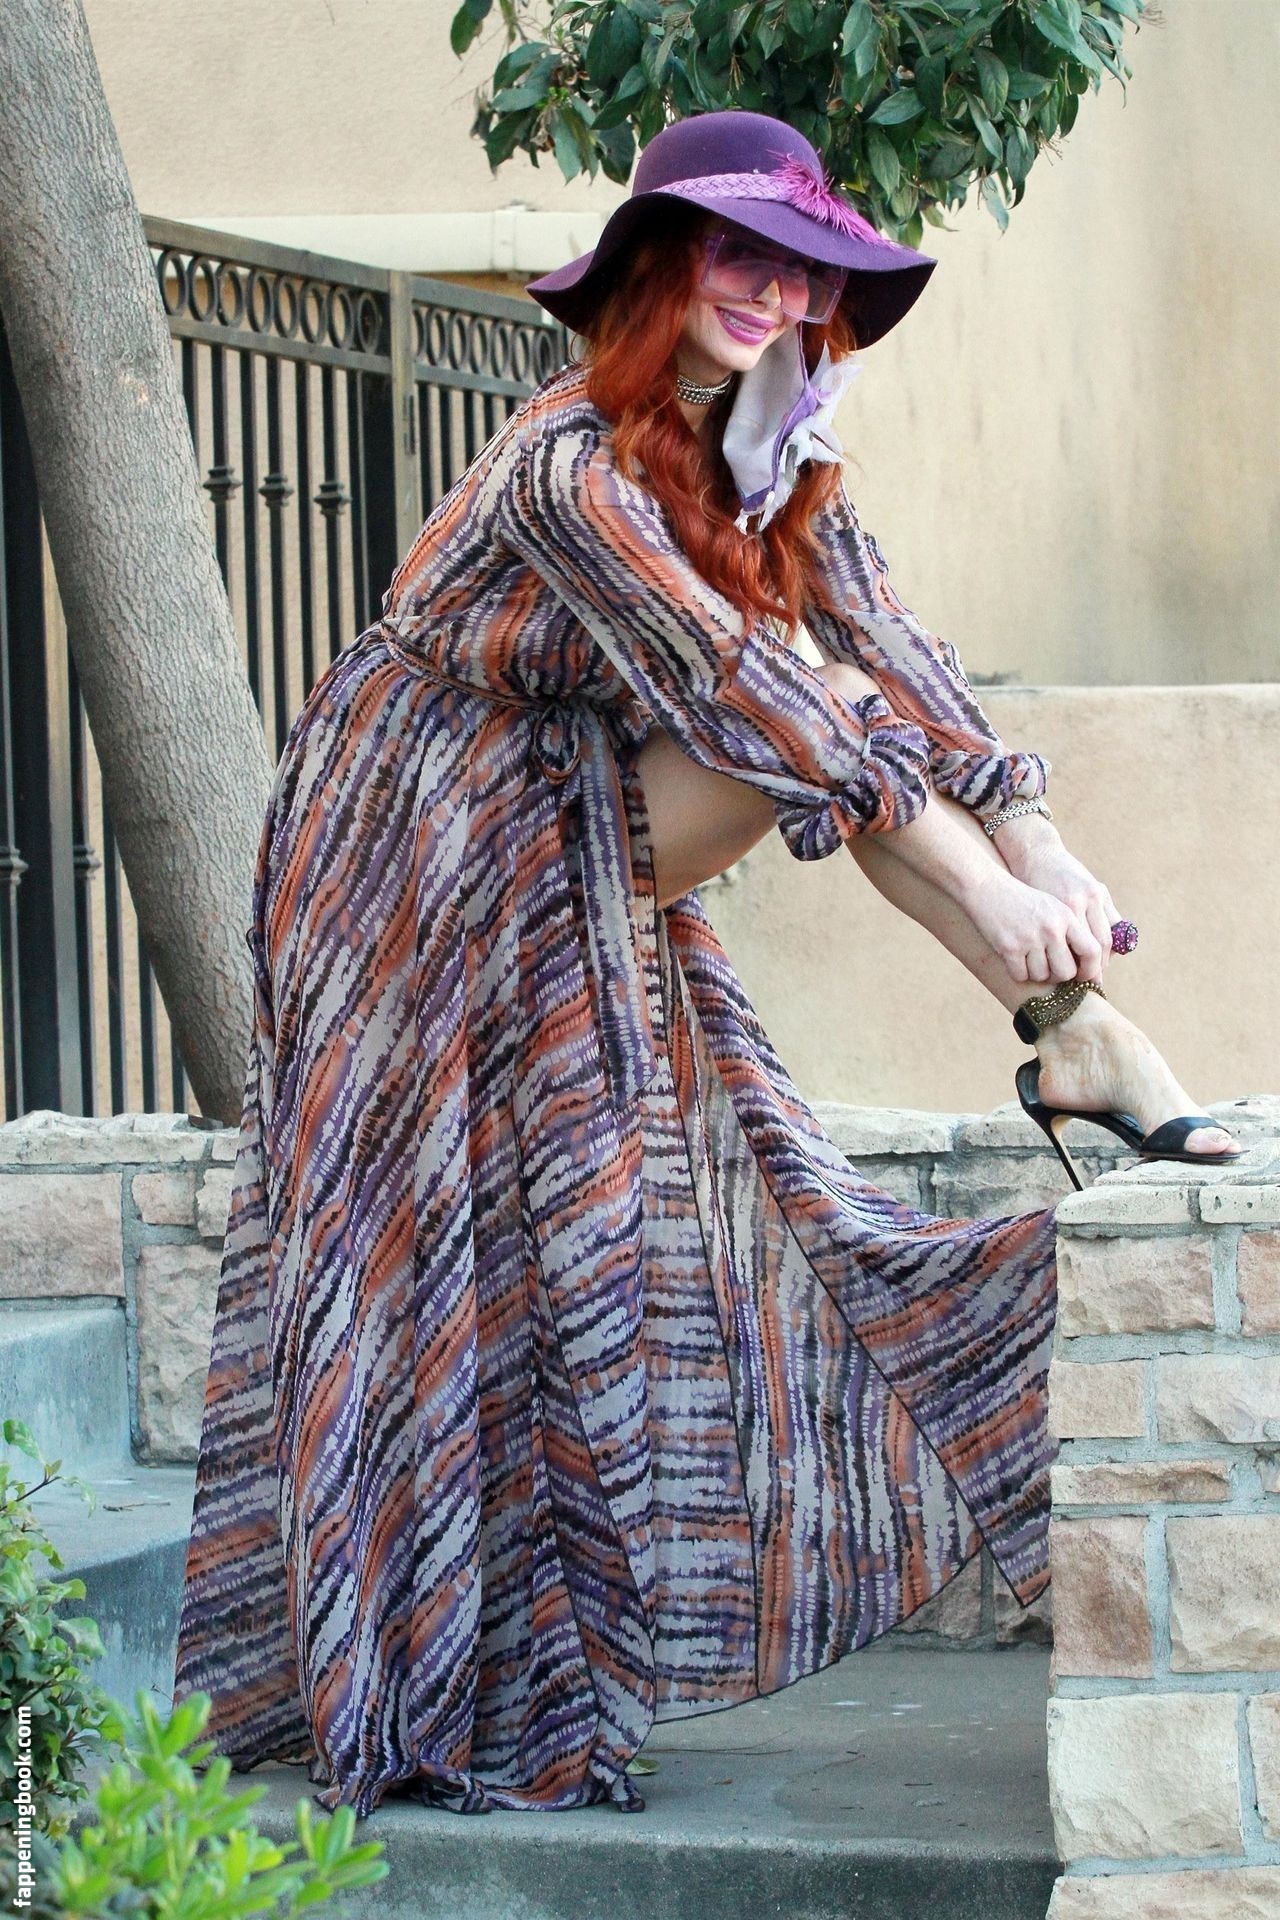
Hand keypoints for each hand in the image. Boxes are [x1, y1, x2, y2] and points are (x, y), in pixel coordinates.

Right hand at [964, 866, 1105, 989]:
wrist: (986, 886)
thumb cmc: (1022, 900)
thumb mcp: (1054, 906)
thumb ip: (1074, 930)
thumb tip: (1092, 964)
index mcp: (1067, 915)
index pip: (1093, 951)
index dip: (1091, 970)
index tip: (1084, 977)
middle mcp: (1052, 927)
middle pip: (1067, 971)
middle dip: (1059, 976)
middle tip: (1050, 969)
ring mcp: (1030, 937)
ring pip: (1042, 976)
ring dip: (1035, 973)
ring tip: (1028, 957)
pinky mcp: (1009, 947)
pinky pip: (1020, 975)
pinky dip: (1017, 972)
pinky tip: (1013, 958)